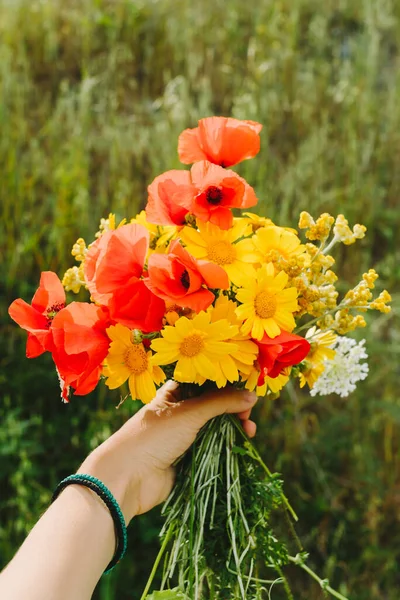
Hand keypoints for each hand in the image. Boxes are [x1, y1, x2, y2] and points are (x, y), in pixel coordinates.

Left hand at [79, 382, 256, 522]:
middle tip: (248, 416)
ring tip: (249, 431)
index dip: (228, 385)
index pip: (207, 383)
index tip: (248, 391)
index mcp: (175, 393)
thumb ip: (222, 402)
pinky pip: (213, 448)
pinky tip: (241, 443)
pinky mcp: (188, 458)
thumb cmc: (153, 436)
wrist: (128, 478)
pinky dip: (228, 445)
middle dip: (235, 409)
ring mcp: (184, 435)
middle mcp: (180, 411)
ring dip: (234, 427)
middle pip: (215, 405)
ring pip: (216, 427)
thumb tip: (253, 395)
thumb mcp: (189, 413)